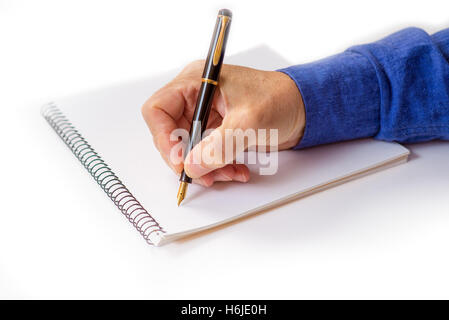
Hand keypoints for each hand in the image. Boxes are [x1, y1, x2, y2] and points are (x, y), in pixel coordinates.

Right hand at [141, 61, 304, 186]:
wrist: (303, 109)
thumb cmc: (281, 100)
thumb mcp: (249, 122)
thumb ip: (218, 146)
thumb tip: (192, 166)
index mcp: (198, 82)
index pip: (158, 109)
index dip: (163, 137)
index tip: (179, 160)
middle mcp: (197, 97)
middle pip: (170, 133)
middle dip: (187, 157)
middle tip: (203, 174)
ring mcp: (205, 114)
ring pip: (188, 148)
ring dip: (205, 166)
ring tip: (228, 173)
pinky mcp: (216, 129)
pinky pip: (204, 153)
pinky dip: (217, 166)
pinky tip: (236, 170)